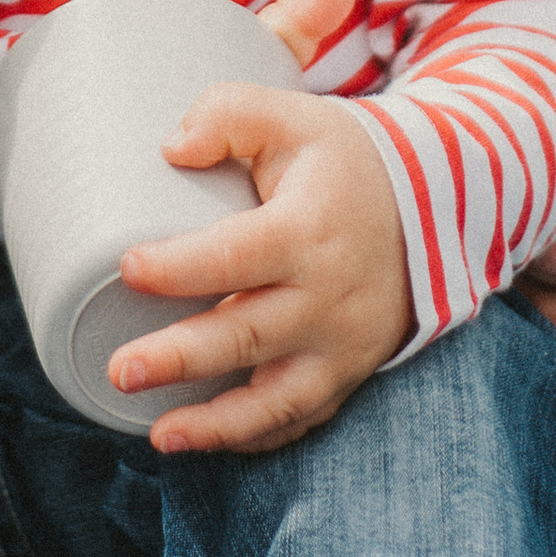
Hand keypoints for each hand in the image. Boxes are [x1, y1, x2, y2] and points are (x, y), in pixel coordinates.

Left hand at [108, 70, 411, 456]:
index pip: (235, 256)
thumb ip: (229, 114)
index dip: (178, 266)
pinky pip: (300, 418)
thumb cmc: (342, 162)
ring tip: (158, 436)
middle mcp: (329, 297)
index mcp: (309, 230)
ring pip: (276, 399)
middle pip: (247, 335)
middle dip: (181, 359)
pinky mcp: (348, 373)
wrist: (433, 207)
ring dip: (215, 425)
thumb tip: (171, 149)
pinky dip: (254, 438)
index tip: (128, 268)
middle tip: (122, 370)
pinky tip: (205, 442)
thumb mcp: (293, 117)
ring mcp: (343, 345)